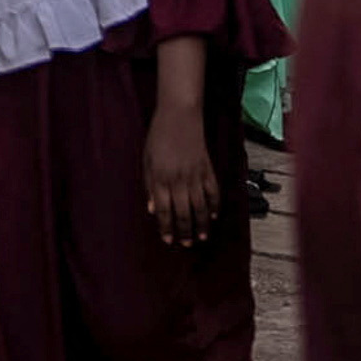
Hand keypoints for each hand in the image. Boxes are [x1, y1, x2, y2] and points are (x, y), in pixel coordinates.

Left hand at [143, 85, 220, 245]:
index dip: (166, 227)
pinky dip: (215, 206)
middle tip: (187, 244)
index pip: (164, 210)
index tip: (168, 240)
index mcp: (160, 178)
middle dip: (185, 231)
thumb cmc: (158, 137)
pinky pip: (213, 192)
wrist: (179, 116)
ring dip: (202, 224)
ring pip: (200, 207)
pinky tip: (214, 217)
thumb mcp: (146, 160)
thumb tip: (152, 209)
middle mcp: (179, 180)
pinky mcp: (208, 169)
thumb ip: (150, 186)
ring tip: (202, 237)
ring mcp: (195, 175)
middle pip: (183, 212)